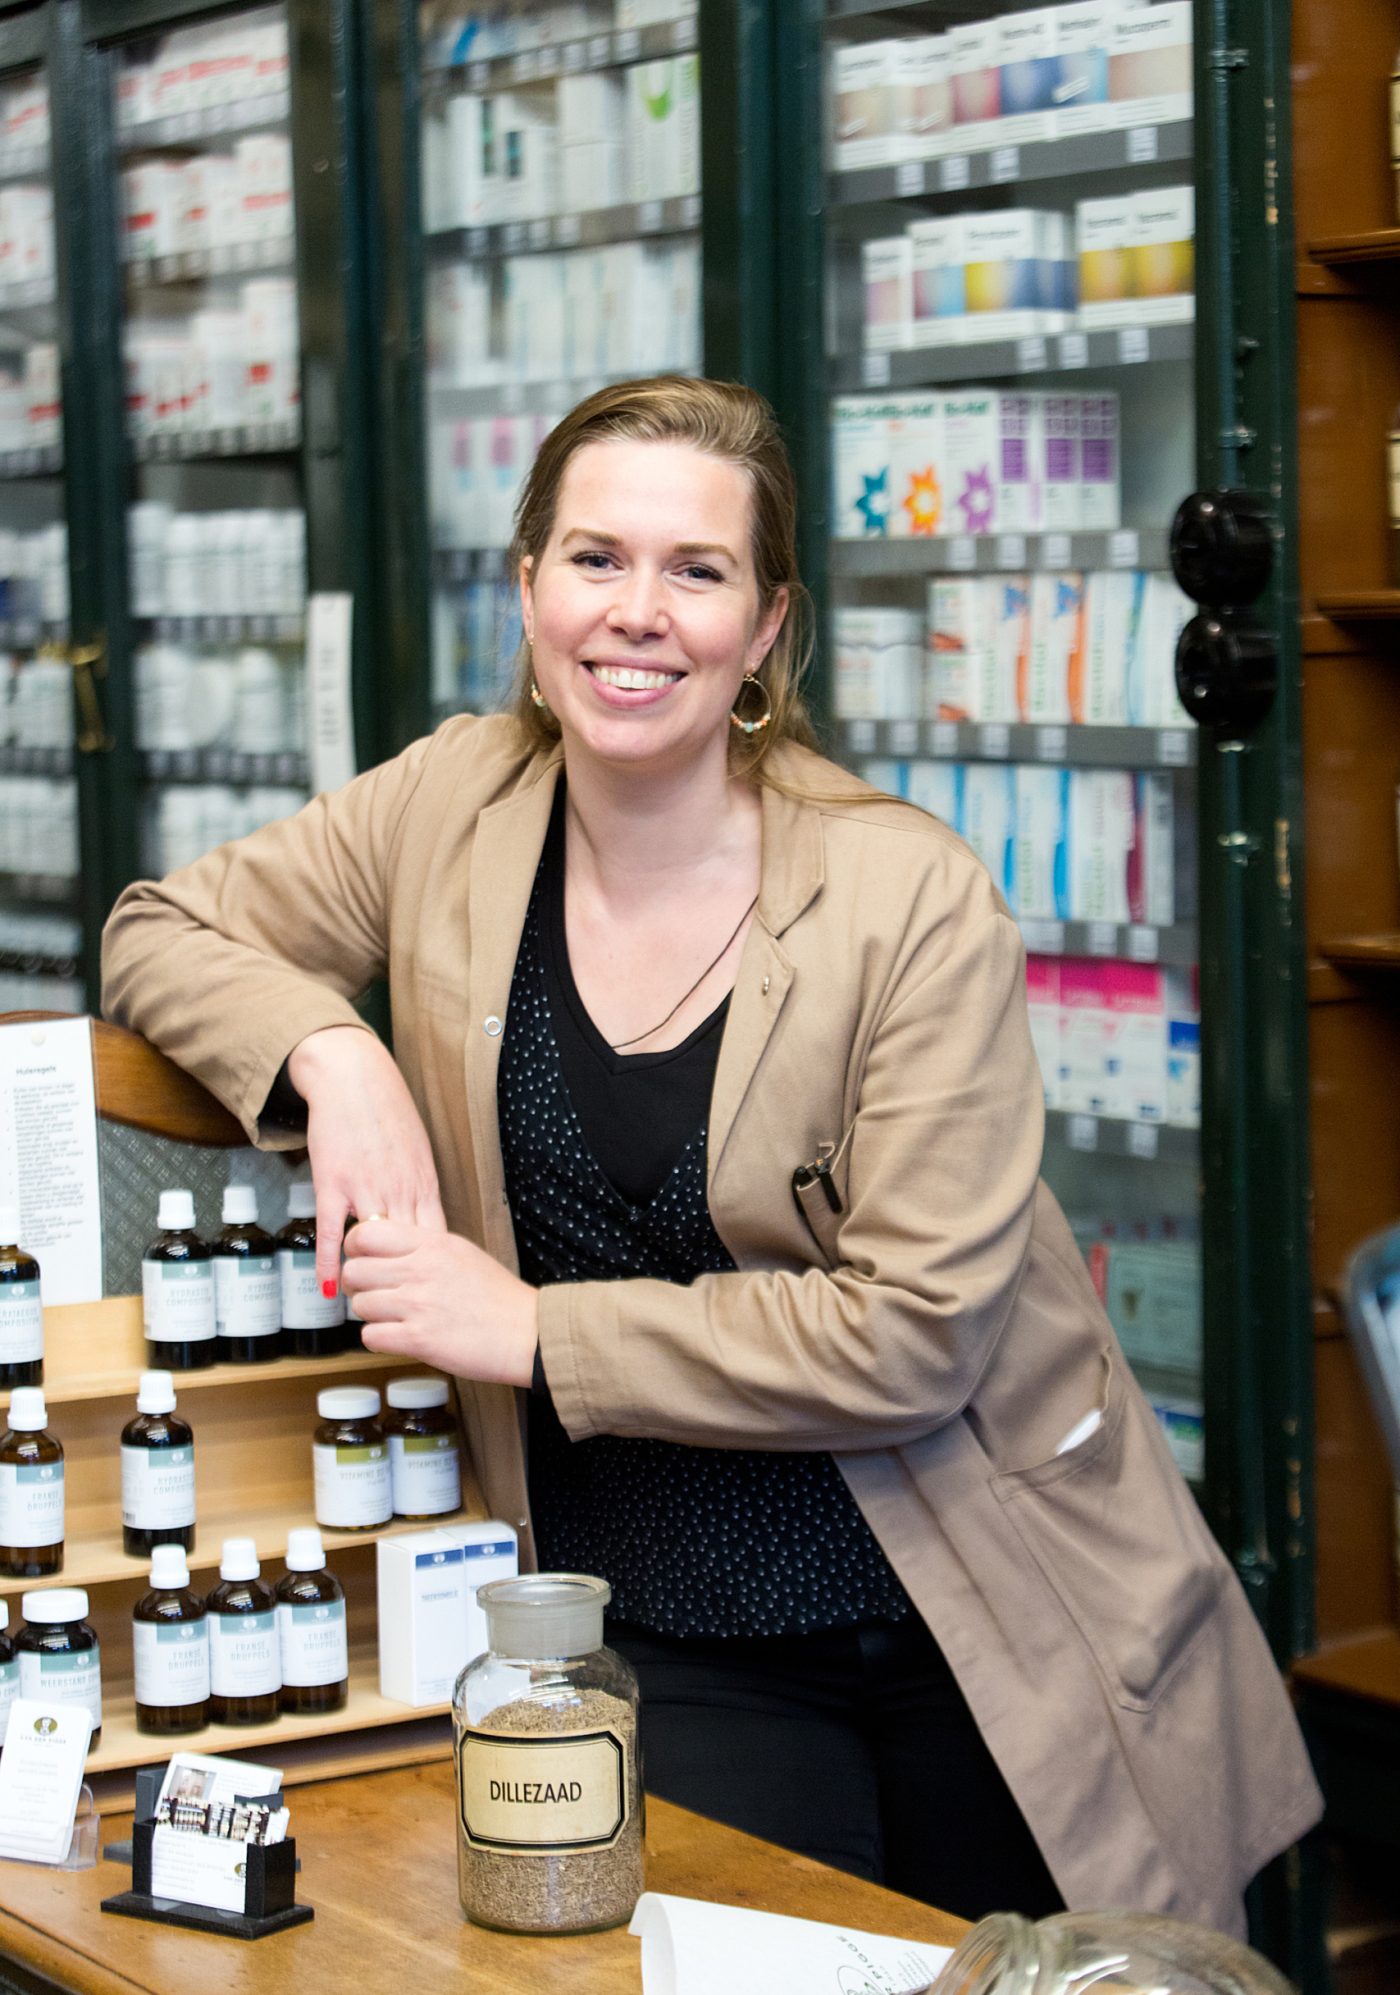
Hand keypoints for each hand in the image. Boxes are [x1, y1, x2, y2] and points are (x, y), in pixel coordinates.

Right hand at [287, 1025, 445, 1295]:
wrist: (353, 1078)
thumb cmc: (386, 1113)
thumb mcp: (416, 1152)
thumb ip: (421, 1189)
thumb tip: (427, 1222)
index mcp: (424, 1184)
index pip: (436, 1241)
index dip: (435, 1273)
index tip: (435, 1298)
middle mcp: (401, 1190)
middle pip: (409, 1252)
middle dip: (407, 1286)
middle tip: (403, 1317)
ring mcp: (366, 1188)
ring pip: (375, 1247)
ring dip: (370, 1281)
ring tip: (366, 1310)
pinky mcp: (333, 1183)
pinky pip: (333, 1232)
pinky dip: (330, 1263)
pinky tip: (328, 1289)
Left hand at [341, 1219, 538, 1387]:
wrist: (526, 1332)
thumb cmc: (500, 1297)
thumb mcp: (461, 1253)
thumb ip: (424, 1247)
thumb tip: (389, 1250)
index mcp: (432, 1243)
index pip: (367, 1233)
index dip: (355, 1248)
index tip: (361, 1258)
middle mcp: (420, 1270)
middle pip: (355, 1270)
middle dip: (358, 1285)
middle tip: (370, 1292)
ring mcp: (417, 1305)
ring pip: (360, 1304)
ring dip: (370, 1314)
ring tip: (390, 1317)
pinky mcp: (417, 1339)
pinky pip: (370, 1336)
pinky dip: (379, 1339)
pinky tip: (396, 1336)